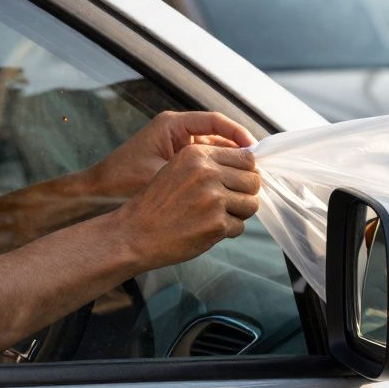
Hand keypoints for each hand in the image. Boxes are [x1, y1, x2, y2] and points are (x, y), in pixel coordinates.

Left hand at [87, 111, 255, 197]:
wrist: (96, 194)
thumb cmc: (122, 182)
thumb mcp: (160, 175)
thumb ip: (193, 172)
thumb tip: (230, 174)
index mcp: (172, 125)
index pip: (214, 121)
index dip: (238, 134)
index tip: (254, 150)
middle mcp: (176, 131)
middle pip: (217, 135)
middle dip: (237, 151)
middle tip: (257, 169)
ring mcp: (176, 146)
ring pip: (212, 150)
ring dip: (228, 164)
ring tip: (247, 180)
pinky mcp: (175, 161)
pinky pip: (203, 163)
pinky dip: (216, 173)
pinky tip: (228, 188)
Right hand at [109, 144, 260, 270]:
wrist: (135, 233)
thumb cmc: (157, 203)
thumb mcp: (178, 169)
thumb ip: (210, 163)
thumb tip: (250, 167)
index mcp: (197, 154)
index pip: (245, 157)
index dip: (247, 171)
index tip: (240, 181)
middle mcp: (207, 172)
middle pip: (253, 180)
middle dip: (245, 193)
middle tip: (230, 203)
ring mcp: (214, 199)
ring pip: (251, 204)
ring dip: (239, 213)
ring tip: (218, 216)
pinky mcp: (216, 224)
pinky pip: (239, 227)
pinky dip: (227, 231)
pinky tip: (207, 229)